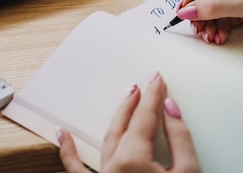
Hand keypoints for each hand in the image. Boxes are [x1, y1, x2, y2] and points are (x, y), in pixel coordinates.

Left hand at [57, 73, 200, 172]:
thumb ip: (180, 138)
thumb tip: (171, 109)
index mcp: (133, 158)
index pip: (146, 116)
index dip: (154, 95)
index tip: (158, 79)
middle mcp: (113, 166)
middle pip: (125, 123)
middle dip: (137, 101)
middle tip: (146, 84)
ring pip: (107, 139)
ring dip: (117, 117)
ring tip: (125, 99)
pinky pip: (76, 170)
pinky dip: (68, 152)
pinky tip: (61, 136)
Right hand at [176, 0, 242, 46]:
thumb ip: (214, 7)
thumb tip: (188, 11)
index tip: (188, 6)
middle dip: (199, 10)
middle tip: (196, 26)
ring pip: (211, 7)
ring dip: (207, 23)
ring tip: (210, 36)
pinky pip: (221, 19)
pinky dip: (218, 28)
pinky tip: (220, 38)